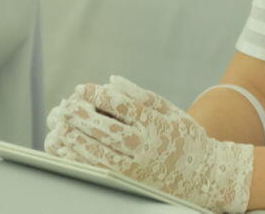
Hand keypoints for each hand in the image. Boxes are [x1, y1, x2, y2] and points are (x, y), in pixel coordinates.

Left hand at [47, 76, 253, 213]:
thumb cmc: (187, 139)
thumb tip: (112, 81)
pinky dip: (80, 160)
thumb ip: (141, 95)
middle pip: (106, 129)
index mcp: (157, 124)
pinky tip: (68, 150)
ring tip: (61, 126)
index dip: (98, 95)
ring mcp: (135, 167)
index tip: (83, 89)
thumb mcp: (172, 111)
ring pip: (98, 153)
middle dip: (82, 116)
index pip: (121, 106)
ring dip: (76, 139)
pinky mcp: (128, 183)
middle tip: (65, 106)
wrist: (204, 176)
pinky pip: (97, 171)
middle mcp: (145, 146)